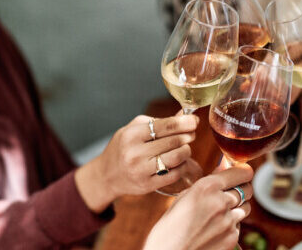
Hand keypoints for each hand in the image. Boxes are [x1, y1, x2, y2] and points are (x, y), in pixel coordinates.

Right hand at [75, 113, 197, 212]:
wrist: (107, 174)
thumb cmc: (124, 146)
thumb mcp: (135, 128)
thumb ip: (160, 122)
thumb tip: (185, 115)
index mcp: (132, 135)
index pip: (166, 125)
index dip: (185, 122)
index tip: (194, 121)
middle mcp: (135, 153)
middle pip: (174, 141)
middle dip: (188, 136)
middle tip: (191, 134)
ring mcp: (141, 171)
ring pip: (177, 157)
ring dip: (187, 151)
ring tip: (185, 147)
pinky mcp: (147, 185)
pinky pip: (174, 174)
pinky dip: (182, 166)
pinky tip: (180, 162)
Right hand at [143, 164, 253, 249]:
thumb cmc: (168, 229)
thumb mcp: (183, 198)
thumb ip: (206, 183)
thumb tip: (223, 167)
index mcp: (207, 187)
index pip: (242, 172)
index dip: (242, 173)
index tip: (240, 174)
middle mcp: (221, 202)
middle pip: (247, 189)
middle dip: (240, 190)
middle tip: (229, 194)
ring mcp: (228, 222)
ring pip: (245, 208)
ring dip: (236, 208)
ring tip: (217, 215)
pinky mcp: (232, 239)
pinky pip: (238, 227)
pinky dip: (230, 227)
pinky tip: (214, 231)